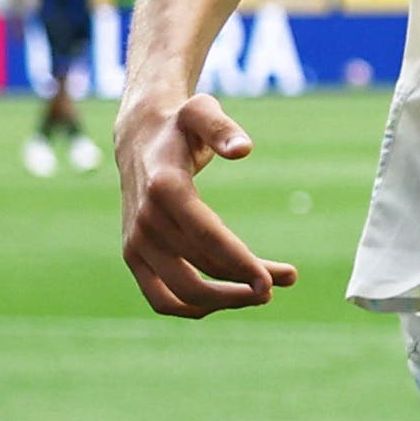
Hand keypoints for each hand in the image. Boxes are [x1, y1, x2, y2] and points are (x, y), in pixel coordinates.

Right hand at [117, 93, 294, 315]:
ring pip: (183, 293)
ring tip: (264, 293)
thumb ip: (222, 128)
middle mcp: (146, 221)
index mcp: (165, 188)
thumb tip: (245, 149)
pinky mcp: (132, 256)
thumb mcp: (202, 112)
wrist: (138, 137)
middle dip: (247, 283)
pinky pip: (161, 299)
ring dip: (227, 301)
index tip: (273, 281)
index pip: (207, 238)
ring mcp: (135, 243)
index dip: (241, 264)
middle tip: (287, 279)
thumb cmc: (181, 125)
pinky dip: (195, 308)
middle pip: (201, 269)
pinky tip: (229, 298)